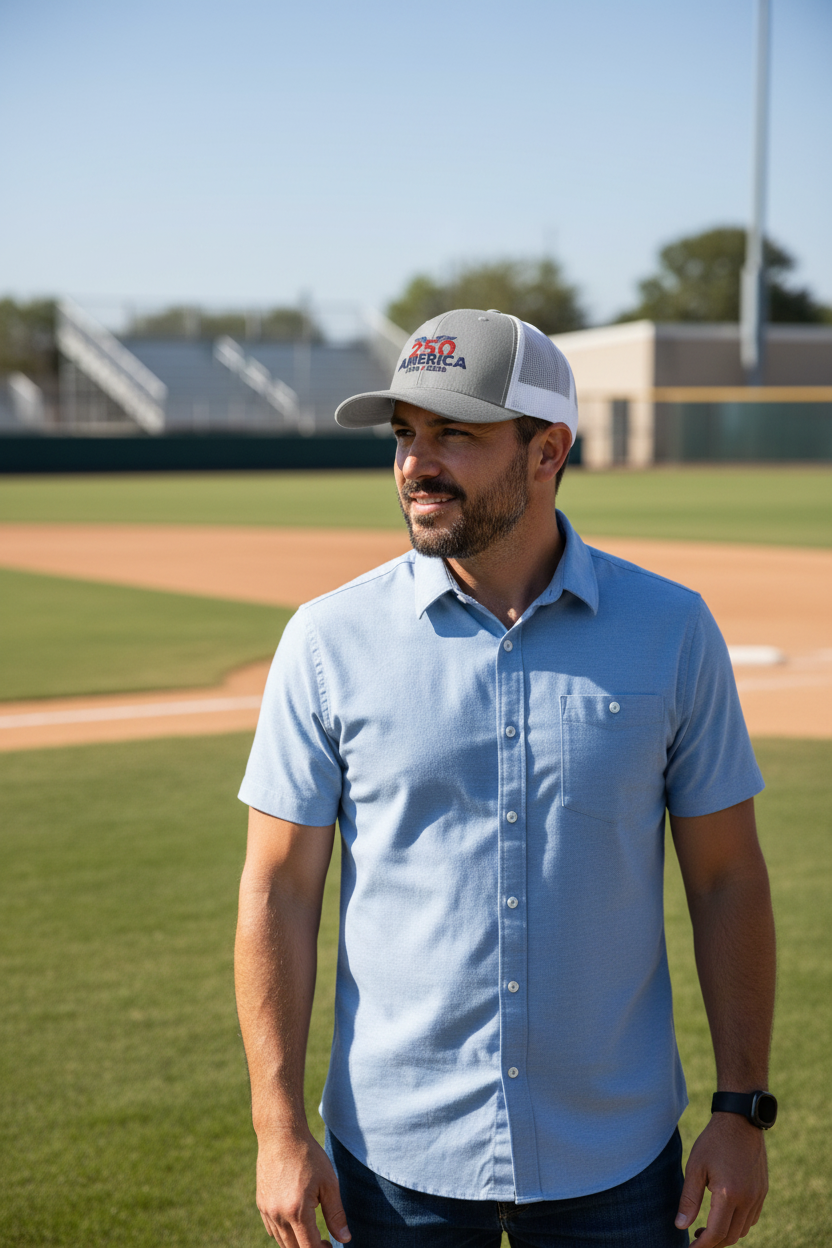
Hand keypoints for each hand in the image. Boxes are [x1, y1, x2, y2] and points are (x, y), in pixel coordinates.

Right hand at [255, 1126, 350, 1246]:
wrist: (280, 1135)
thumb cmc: (308, 1156)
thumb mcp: (329, 1183)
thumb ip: (336, 1214)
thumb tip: (345, 1239)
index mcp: (297, 1211)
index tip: (331, 1246)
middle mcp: (278, 1215)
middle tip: (325, 1242)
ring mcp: (267, 1211)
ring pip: (281, 1242)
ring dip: (297, 1244)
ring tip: (312, 1232)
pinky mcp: (261, 1204)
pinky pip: (272, 1230)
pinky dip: (285, 1234)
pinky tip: (296, 1222)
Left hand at [675, 1114, 767, 1245]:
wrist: (740, 1121)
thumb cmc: (714, 1141)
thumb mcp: (695, 1167)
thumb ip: (688, 1199)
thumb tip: (681, 1226)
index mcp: (728, 1194)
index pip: (716, 1233)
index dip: (702, 1246)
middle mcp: (747, 1199)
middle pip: (730, 1236)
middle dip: (713, 1243)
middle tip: (695, 1238)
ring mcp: (758, 1196)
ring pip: (742, 1230)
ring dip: (726, 1235)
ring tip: (707, 1227)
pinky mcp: (762, 1191)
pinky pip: (751, 1219)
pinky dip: (738, 1224)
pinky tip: (724, 1215)